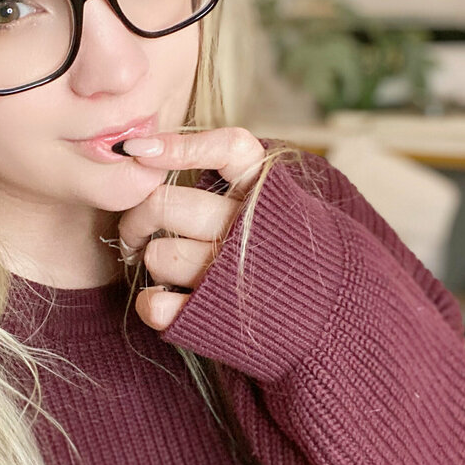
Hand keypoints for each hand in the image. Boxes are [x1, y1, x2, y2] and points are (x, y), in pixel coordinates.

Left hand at [116, 127, 266, 329]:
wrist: (327, 313)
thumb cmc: (280, 247)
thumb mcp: (271, 199)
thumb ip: (224, 172)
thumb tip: (142, 150)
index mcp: (267, 192)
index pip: (229, 149)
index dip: (181, 146)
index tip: (139, 149)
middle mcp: (250, 230)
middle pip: (165, 205)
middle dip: (137, 216)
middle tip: (137, 226)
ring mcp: (230, 276)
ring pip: (158, 255)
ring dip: (152, 261)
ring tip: (170, 266)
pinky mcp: (215, 318)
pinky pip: (156, 305)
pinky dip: (149, 302)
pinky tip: (163, 296)